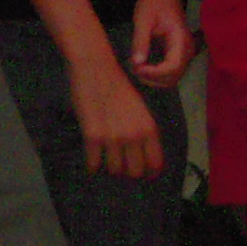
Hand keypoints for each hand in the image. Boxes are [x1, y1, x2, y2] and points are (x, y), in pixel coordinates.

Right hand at [67, 51, 164, 178]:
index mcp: (149, 130)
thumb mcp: (140, 110)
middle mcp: (135, 137)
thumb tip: (139, 152)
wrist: (96, 71)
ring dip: (110, 169)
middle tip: (120, 167)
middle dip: (128, 172)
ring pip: (115, 169)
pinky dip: (92, 166)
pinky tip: (91, 164)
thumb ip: (143, 131)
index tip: (142, 174)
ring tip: (105, 162)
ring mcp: (114, 138)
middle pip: (135, 171)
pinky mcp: (93, 136)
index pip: (155, 163)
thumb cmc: (118, 87)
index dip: (149, 173)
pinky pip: (94, 162)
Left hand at [129, 0, 196, 88]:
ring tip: (136, 68)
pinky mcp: (178, 54)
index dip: (154, 73)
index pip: (172, 67)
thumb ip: (140, 41)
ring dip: (154, 78)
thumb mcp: (142, 20)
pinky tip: (142, 67)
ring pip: (173, 77)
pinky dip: (157, 74)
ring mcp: (184, 53)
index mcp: (180, 40)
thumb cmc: (154, 3)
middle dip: (153, 78)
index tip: (136, 67)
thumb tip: (137, 63)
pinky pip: (170, 71)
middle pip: (174, 76)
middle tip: (134, 69)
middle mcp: (187, 50)